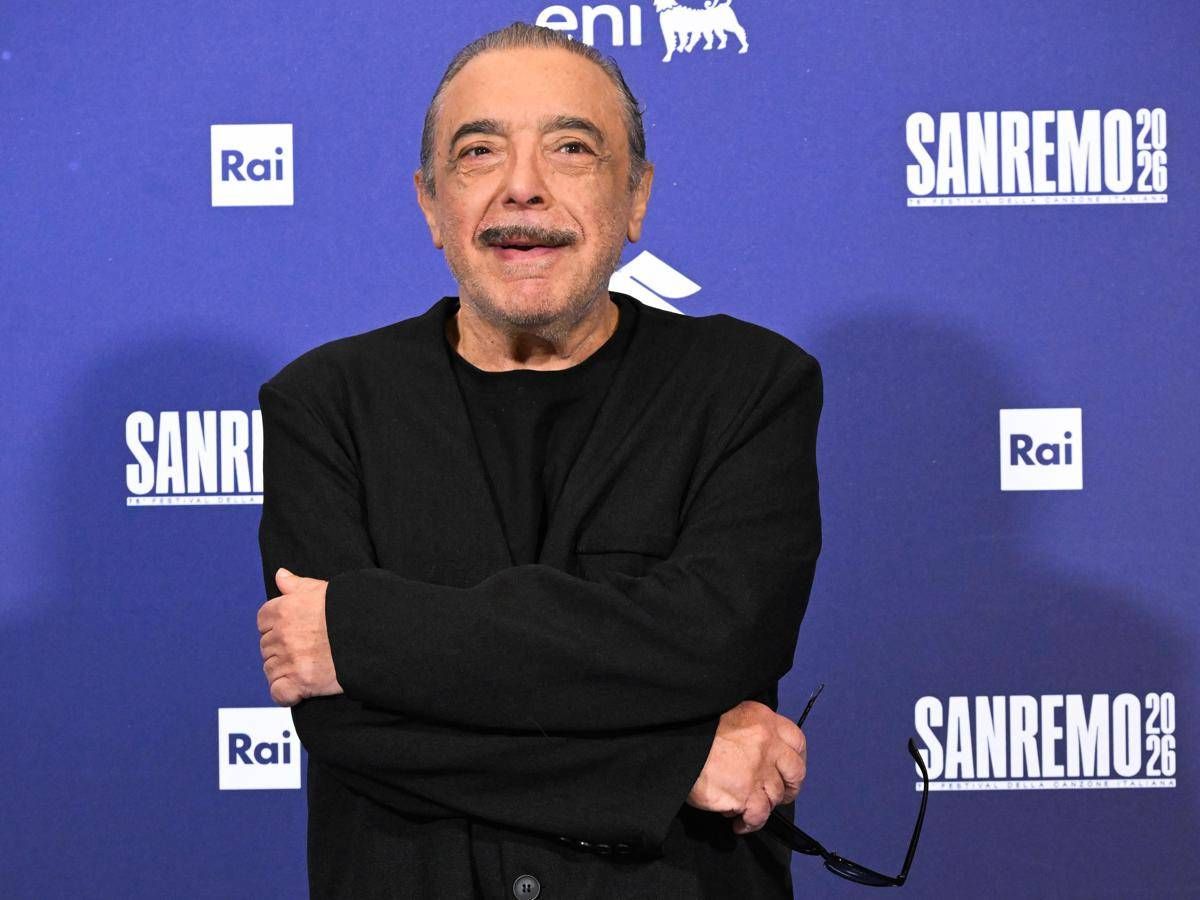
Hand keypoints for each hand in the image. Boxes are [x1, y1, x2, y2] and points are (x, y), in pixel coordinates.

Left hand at [257, 568, 343, 705]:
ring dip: (284, 671)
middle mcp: (283, 635)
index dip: (277, 626)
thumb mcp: (322, 589)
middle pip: (266, 646)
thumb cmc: (350, 610)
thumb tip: (280, 575)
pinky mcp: (300, 682)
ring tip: (307, 667)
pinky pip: (279, 693)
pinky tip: (300, 688)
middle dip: (281, 649)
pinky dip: (286, 694)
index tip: (292, 630)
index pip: (263, 620)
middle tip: (305, 650)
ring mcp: (290, 660)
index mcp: (284, 610)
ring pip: (271, 670)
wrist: (373, 634)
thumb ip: (296, 584)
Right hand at [685, 699, 806, 833]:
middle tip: (777, 796)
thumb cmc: (695, 726)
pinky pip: (757, 816)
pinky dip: (750, 823)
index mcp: (763, 721)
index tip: (788, 771)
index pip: (796, 741)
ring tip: (747, 810)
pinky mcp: (744, 795)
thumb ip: (749, 729)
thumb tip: (755, 748)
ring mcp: (758, 772)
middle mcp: (767, 745)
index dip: (796, 759)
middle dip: (789, 788)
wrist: (676, 740)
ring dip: (764, 807)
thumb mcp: (728, 712)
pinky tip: (738, 823)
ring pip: (775, 798)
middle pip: (795, 773)